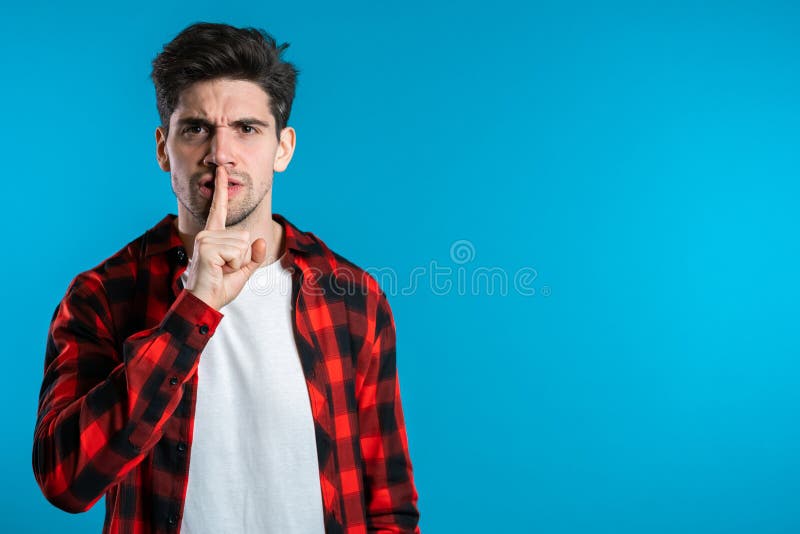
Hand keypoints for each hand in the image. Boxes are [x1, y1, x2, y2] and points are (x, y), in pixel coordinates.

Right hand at [184, 166, 266, 309]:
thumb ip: (254, 256)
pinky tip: (220, 270)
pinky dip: (235, 265)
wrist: (205, 302)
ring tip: (222, 270)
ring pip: (243, 244)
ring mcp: (205, 238)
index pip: (219, 208)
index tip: (222, 170)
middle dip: (243, 257)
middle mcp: (207, 233)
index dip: (221, 189)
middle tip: (225, 269)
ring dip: (239, 262)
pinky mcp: (207, 247)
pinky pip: (238, 252)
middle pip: (245, 236)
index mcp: (214, 235)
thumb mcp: (243, 270)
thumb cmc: (219, 287)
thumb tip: (260, 240)